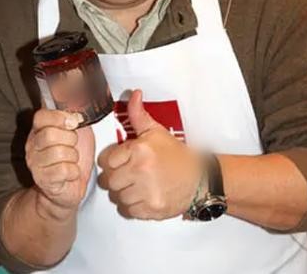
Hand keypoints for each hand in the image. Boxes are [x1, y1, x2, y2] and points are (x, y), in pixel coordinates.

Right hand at [25, 109, 94, 217]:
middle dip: (70, 139)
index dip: (59, 117)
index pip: (41, 116)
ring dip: (73, 157)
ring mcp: (35, 163)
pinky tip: (70, 172)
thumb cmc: (73, 158)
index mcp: (39, 129)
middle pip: (50, 134)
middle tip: (73, 146)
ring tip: (71, 160)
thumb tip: (77, 95)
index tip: (74, 121)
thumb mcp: (77, 131)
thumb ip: (75, 115)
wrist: (69, 187)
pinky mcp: (43, 179)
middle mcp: (33, 144)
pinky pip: (64, 170)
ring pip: (59, 152)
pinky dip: (73, 172)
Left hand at [97, 90, 202, 219]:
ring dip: (123, 193)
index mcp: (139, 150)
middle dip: (116, 178)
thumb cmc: (176, 155)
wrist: (201, 179)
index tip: (122, 161)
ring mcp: (147, 192)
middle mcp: (141, 171)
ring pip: (117, 197)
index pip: (106, 160)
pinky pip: (128, 211)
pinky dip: (132, 207)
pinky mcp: (152, 210)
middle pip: (109, 180)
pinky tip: (142, 197)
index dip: (113, 161)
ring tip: (136, 186)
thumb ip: (138, 114)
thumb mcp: (156, 131)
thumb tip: (134, 94)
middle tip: (128, 174)